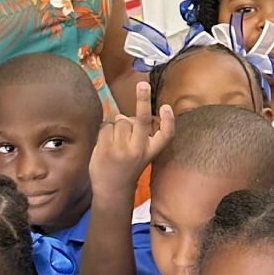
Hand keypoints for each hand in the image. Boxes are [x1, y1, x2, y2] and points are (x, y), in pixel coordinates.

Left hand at [89, 83, 173, 201]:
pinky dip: (105, 130)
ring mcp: (121, 149)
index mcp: (151, 151)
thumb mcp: (143, 155)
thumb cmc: (129, 168)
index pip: (165, 134)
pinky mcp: (105, 148)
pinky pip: (106, 126)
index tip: (166, 107)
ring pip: (120, 121)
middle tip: (142, 84)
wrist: (113, 190)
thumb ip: (138, 134)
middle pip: (141, 120)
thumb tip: (123, 115)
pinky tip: (107, 143)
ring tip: (117, 142)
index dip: (168, 120)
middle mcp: (138, 150)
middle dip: (142, 99)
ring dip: (117, 126)